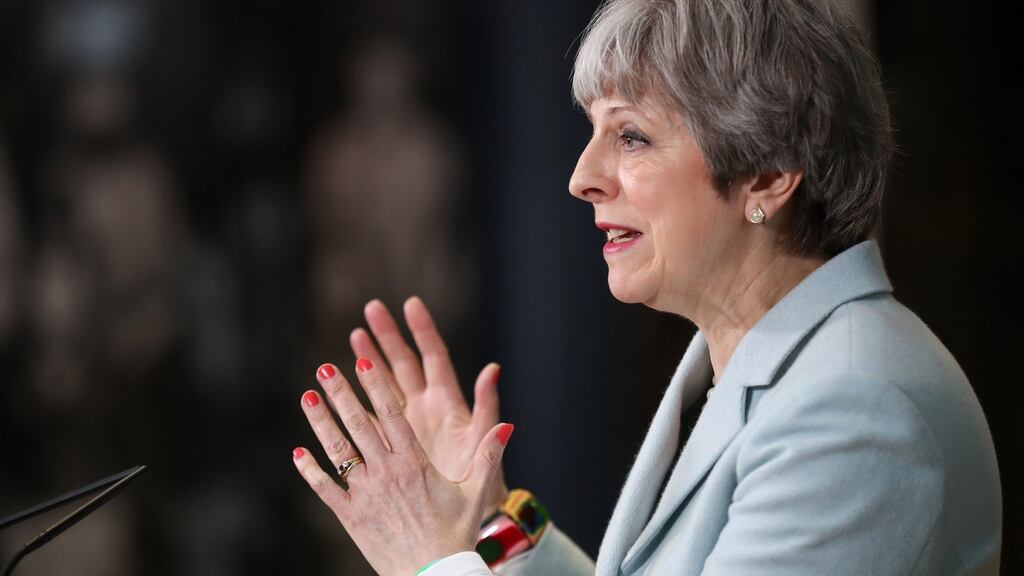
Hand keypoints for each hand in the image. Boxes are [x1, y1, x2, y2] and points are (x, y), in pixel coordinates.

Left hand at [293, 359, 514, 575]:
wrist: (435, 575)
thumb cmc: (456, 534)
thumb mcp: (476, 491)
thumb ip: (489, 454)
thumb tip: (508, 425)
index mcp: (415, 463)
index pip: (392, 415)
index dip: (375, 387)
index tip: (362, 364)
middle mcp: (387, 473)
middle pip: (359, 425)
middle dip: (341, 394)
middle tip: (325, 368)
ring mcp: (366, 494)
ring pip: (338, 451)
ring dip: (321, 422)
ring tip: (308, 397)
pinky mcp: (351, 516)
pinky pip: (325, 489)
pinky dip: (310, 471)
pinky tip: (297, 452)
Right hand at [350, 297, 508, 515]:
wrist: (465, 521)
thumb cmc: (483, 484)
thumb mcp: (481, 443)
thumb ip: (486, 406)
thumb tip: (494, 367)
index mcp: (448, 405)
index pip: (434, 358)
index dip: (423, 331)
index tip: (410, 304)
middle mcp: (426, 409)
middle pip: (404, 365)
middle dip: (388, 337)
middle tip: (371, 309)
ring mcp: (406, 427)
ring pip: (382, 388)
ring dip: (367, 363)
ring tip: (353, 337)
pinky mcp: (389, 447)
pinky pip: (367, 421)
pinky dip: (351, 406)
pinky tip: (332, 394)